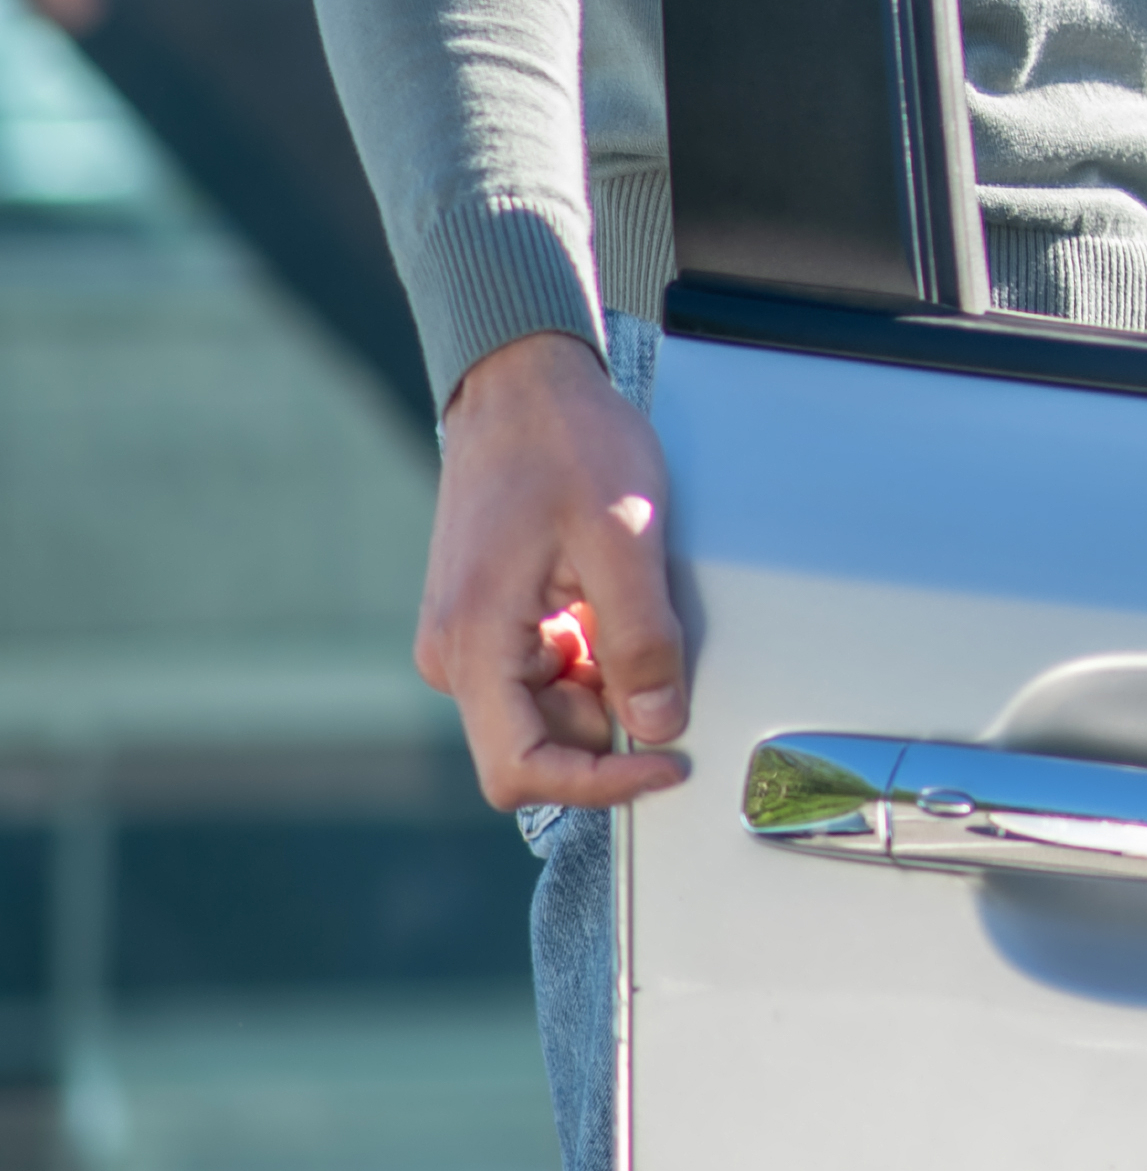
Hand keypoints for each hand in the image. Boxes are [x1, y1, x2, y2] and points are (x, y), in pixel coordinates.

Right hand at [420, 331, 688, 814]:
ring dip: (604, 683)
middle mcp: (454, 655)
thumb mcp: (625, 537)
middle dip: (609, 720)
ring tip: (633, 604)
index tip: (667, 766)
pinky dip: (591, 657)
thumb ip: (641, 639)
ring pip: (547, 710)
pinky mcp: (487, 622)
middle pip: (538, 744)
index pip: (521, 769)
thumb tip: (659, 723)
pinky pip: (544, 672)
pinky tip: (611, 600)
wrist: (522, 386)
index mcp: (473, 644)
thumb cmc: (566, 443)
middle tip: (662, 656)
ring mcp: (467, 640)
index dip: (598, 784)